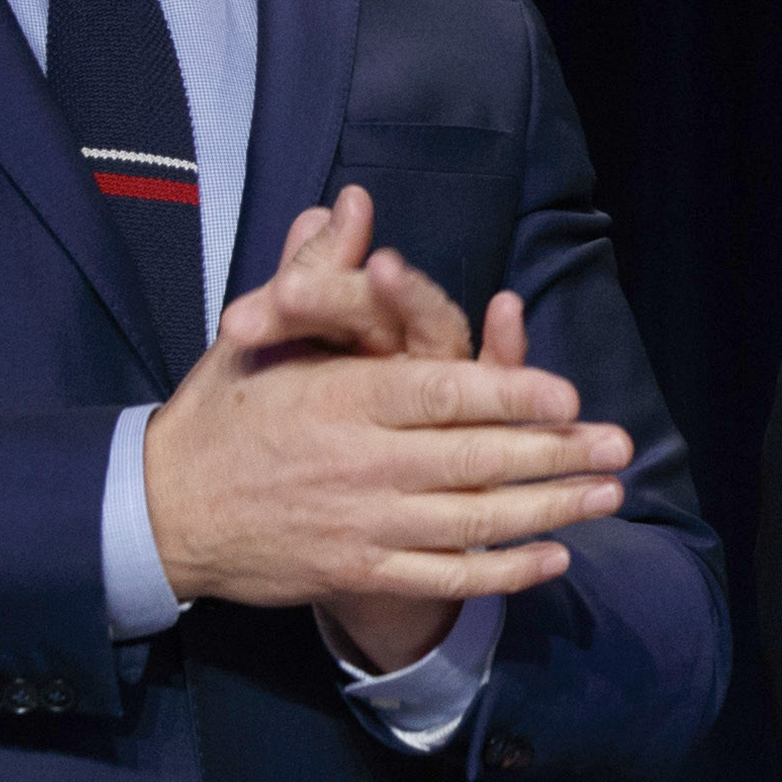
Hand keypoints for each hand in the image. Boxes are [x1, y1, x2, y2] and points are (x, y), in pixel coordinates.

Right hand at [144, 192, 629, 666]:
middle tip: (618, 445)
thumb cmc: (220, 410)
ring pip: (470, 522)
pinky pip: (442, 576)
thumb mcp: (259, 333)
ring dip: (548, 511)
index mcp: (340, 398)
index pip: (441, 395)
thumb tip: (348, 205)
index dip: (510, 395)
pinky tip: (553, 556)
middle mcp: (359, 464)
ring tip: (606, 495)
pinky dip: (502, 571)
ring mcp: (362, 524)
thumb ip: (316, 272)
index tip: (569, 394)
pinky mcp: (358, 571)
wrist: (162, 513)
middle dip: (555, 454)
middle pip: (473, 461)